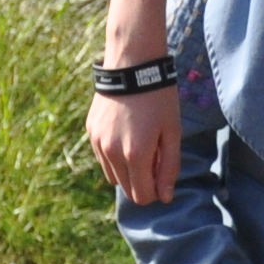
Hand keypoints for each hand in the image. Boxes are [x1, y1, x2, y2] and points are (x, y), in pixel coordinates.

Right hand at [92, 81, 181, 204]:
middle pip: (126, 189)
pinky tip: (126, 133)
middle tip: (155, 156)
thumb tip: (165, 197)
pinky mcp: (91, 131)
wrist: (133, 65)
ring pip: (112, 176)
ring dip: (127, 170)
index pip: (142, 196)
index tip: (162, 173)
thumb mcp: (172, 132)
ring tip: (140, 144)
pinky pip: (103, 157)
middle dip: (142, 181)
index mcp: (136, 155)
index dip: (155, 191)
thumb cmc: (159, 98)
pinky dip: (115, 155)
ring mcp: (98, 142)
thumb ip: (169, 168)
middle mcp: (112, 153)